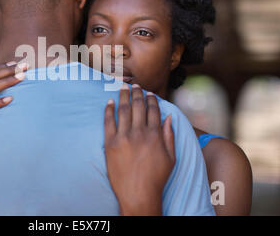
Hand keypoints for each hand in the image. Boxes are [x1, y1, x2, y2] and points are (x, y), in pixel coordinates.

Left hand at [104, 84, 174, 215]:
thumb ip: (170, 136)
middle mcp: (139, 133)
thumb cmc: (157, 178)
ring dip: (123, 96)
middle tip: (135, 85)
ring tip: (123, 87)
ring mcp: (124, 137)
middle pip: (138, 106)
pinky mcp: (110, 143)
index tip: (149, 93)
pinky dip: (109, 110)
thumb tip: (168, 117)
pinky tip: (109, 101)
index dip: (151, 99)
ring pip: (123, 110)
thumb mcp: (171, 157)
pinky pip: (108, 122)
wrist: (138, 194)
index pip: (153, 110)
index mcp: (155, 135)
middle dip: (137, 93)